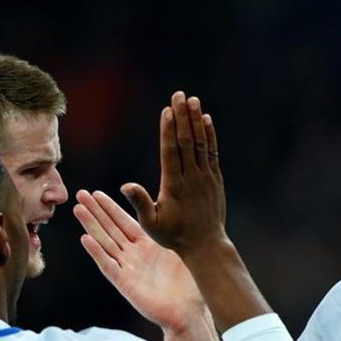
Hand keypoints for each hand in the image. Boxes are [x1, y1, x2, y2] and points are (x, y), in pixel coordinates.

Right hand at [73, 189, 205, 332]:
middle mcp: (135, 256)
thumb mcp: (181, 253)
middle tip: (80, 194)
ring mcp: (128, 269)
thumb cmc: (190, 286)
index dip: (111, 208)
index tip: (97, 193)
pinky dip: (97, 252)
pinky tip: (85, 238)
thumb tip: (177, 209)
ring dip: (91, 226)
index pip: (125, 222)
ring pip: (105, 243)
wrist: (189, 313)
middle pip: (111, 229)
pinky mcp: (125, 283)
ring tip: (78, 210)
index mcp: (149, 246)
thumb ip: (172, 234)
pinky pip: (108, 265)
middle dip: (96, 212)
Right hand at [122, 92, 227, 255]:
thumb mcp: (152, 224)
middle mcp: (191, 177)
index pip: (170, 152)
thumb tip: (125, 186)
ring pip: (201, 143)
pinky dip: (210, 135)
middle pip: (186, 141)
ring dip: (196, 120)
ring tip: (193, 100)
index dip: (168, 130)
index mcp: (174, 185)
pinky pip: (212, 152)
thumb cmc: (174, 236)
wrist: (206, 245)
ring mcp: (205, 177)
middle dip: (182, 117)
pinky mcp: (214, 179)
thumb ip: (140, 203)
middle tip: (179, 95)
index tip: (167, 110)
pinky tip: (207, 119)